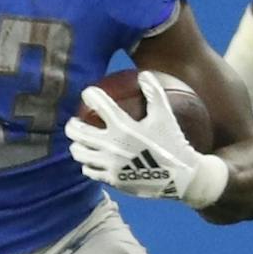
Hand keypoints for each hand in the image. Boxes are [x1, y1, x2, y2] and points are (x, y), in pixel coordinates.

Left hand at [63, 73, 227, 207]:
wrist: (180, 177)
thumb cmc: (172, 143)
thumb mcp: (165, 116)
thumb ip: (154, 93)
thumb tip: (144, 74)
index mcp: (123, 126)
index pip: (98, 103)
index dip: (90, 95)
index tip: (89, 94)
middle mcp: (111, 145)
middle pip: (77, 131)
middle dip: (72, 124)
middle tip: (74, 121)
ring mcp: (109, 164)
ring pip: (79, 152)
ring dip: (76, 145)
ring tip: (79, 141)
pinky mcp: (111, 179)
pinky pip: (89, 170)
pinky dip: (87, 163)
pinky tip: (91, 160)